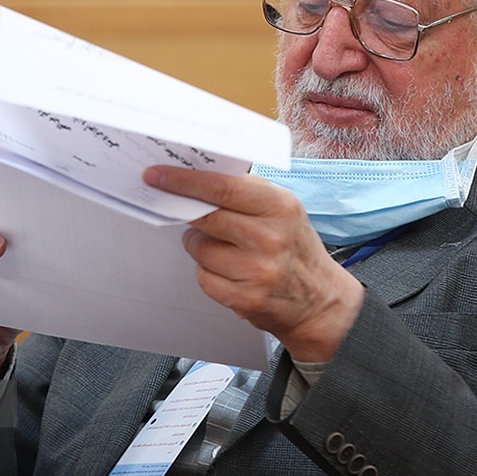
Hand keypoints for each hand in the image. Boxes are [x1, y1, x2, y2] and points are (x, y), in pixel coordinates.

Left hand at [145, 166, 364, 362]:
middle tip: (180, 209)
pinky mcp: (246, 299)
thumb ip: (247, 192)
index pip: (222, 188)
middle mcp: (270, 237)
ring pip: (200, 249)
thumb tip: (198, 179)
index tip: (156, 175)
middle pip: (205, 218)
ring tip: (223, 248)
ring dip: (200, 246)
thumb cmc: (295, 247)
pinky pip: (204, 278)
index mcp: (280, 206)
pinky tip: (229, 271)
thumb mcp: (284, 210)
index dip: (184, 181)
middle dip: (186, 213)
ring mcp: (258, 270)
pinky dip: (208, 273)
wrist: (320, 299)